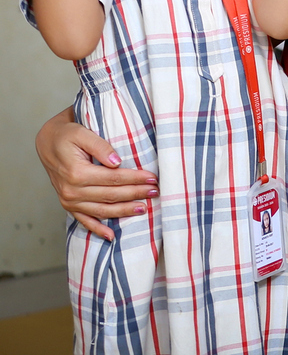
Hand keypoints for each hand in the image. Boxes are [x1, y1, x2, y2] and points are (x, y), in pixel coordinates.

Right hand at [36, 110, 156, 240]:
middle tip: (155, 192)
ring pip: (102, 210)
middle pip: (111, 195)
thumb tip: (117, 161)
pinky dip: (97, 229)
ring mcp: (69, 201)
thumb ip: (100, 146)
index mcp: (77, 173)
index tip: (153, 178)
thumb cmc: (67, 136)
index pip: (113, 178)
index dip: (135, 178)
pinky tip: (111, 236)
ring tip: (144, 209)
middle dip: (135, 194)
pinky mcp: (68, 205)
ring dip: (123, 211)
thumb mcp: (82, 133)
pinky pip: (84, 220)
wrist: (48, 143)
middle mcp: (72, 191)